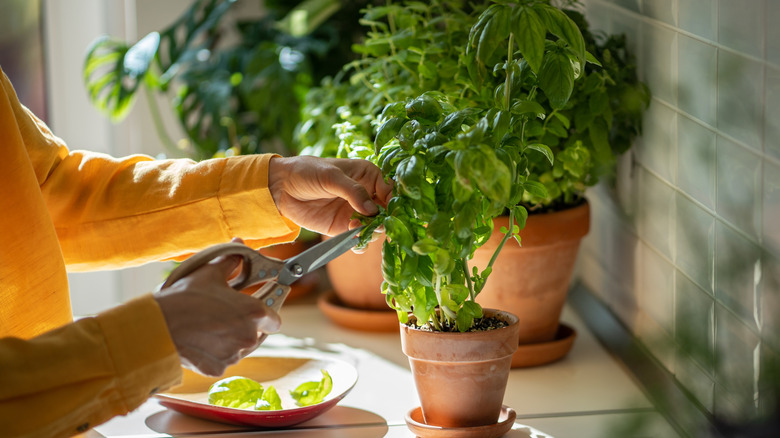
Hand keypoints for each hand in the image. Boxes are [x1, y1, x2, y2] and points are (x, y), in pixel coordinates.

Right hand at [155, 254, 280, 376]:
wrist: (158, 327)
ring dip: (234, 338)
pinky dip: (216, 351)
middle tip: (232, 314)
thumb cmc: (185, 297)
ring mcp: (233, 356)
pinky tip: (202, 339)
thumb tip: (239, 244)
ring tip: (214, 325)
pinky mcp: (217, 369)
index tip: (260, 306)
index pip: (275, 318)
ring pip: (242, 348)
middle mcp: (249, 337)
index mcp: (253, 312)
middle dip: (250, 324)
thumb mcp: (209, 273)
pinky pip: (224, 359)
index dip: (268, 311)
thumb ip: (231, 261)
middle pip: (260, 334)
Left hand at [268, 156, 392, 235]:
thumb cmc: (307, 172)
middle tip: (374, 223)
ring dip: (371, 231)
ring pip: (375, 227)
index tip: (388, 210)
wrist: (281, 188)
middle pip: (386, 212)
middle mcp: (366, 195)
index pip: (390, 190)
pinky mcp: (343, 228)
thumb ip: (352, 191)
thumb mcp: (330, 176)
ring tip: (356, 227)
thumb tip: (372, 209)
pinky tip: (352, 237)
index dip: (393, 201)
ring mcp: (356, 213)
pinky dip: (359, 242)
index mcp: (367, 176)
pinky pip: (358, 239)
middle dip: (384, 220)